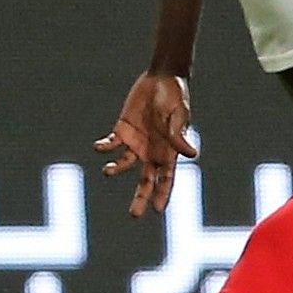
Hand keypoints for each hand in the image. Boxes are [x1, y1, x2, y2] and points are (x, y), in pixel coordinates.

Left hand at [94, 73, 199, 217]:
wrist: (162, 77)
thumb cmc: (176, 95)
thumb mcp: (179, 115)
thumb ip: (179, 135)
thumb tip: (192, 155)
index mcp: (169, 150)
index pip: (167, 178)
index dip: (163, 194)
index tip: (158, 210)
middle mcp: (152, 150)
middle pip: (146, 180)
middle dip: (141, 197)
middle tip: (134, 215)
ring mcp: (136, 141)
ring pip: (124, 165)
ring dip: (116, 170)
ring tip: (109, 171)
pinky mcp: (122, 130)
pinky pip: (110, 144)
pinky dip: (104, 147)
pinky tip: (100, 147)